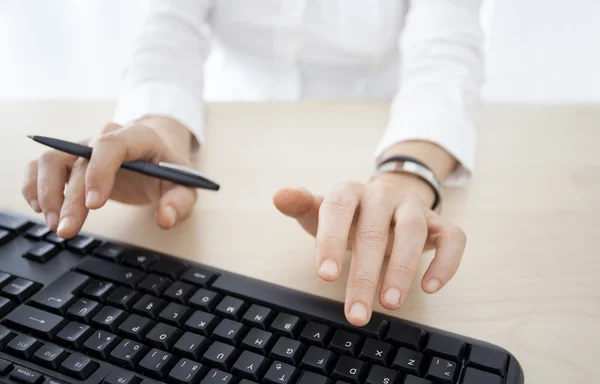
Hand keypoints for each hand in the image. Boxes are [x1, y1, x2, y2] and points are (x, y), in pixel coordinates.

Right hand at [21, 118, 197, 237]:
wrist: (157, 153)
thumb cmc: (170, 169)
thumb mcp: (186, 185)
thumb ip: (180, 202)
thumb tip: (165, 219)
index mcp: (138, 137)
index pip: (112, 145)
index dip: (100, 172)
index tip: (95, 204)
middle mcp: (105, 137)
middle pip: (80, 162)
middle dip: (71, 199)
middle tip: (68, 230)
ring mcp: (84, 146)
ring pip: (53, 160)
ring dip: (48, 192)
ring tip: (54, 223)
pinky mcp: (71, 158)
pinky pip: (42, 165)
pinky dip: (35, 184)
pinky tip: (40, 208)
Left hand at [273, 172, 466, 326]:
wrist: (388, 201)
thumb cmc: (348, 215)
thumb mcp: (320, 211)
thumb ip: (301, 205)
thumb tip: (279, 195)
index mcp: (350, 192)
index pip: (338, 209)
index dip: (331, 240)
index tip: (325, 276)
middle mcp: (382, 196)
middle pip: (374, 231)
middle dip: (364, 276)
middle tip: (355, 314)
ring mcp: (412, 208)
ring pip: (412, 232)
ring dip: (402, 269)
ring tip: (389, 304)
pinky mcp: (438, 223)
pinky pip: (453, 238)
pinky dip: (446, 262)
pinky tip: (430, 287)